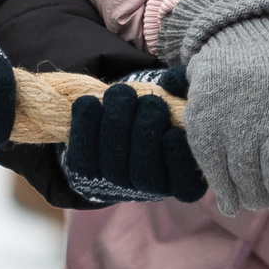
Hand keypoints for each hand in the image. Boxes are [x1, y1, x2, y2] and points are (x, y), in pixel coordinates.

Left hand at [63, 68, 207, 204]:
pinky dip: (85, 128)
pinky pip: (84, 159)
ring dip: (116, 124)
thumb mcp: (181, 97)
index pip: (185, 185)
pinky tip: (89, 102)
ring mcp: (117, 184)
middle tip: (152, 101)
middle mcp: (150, 188)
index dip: (178, 162)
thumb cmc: (162, 108)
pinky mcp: (88, 174)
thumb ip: (184, 86)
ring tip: (122, 92)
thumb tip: (172, 80)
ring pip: (113, 167)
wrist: (125, 120)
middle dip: (146, 134)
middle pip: (144, 175)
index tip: (173, 133)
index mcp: (182, 179)